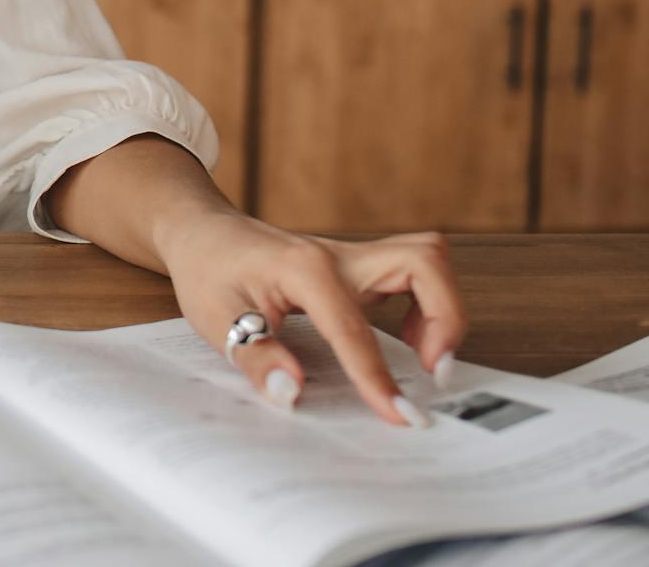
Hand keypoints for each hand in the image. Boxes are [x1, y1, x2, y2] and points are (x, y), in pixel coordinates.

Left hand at [161, 209, 465, 425]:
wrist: (202, 232)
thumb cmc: (207, 271)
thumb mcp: (214, 318)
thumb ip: (255, 355)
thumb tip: (291, 392)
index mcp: (303, 270)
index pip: (354, 328)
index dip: (377, 376)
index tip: (401, 417)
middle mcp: (337, 257)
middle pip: (424, 261)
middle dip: (446, 318)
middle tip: (434, 372)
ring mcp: (352, 258)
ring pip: (426, 261)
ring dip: (442, 309)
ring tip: (425, 360)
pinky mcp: (357, 268)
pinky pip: (412, 275)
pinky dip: (425, 305)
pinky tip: (403, 339)